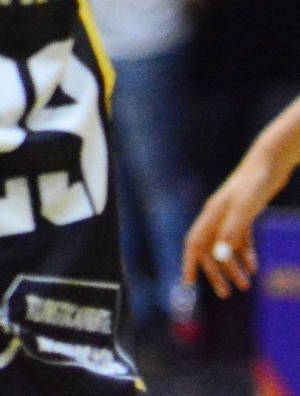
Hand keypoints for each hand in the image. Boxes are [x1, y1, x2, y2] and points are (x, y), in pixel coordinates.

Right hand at [183, 152, 280, 296]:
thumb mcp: (245, 209)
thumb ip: (232, 232)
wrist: (269, 163)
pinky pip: (239, 239)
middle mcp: (217, 215)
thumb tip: (220, 257)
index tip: (188, 283)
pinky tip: (254, 267)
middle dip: (215, 272)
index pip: (194, 242)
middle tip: (225, 294)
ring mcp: (230, 214)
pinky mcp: (244, 213)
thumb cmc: (255, 184)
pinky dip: (244, 254)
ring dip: (232, 266)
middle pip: (210, 248)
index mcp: (212, 214)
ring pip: (225, 246)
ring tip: (245, 286)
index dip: (190, 262)